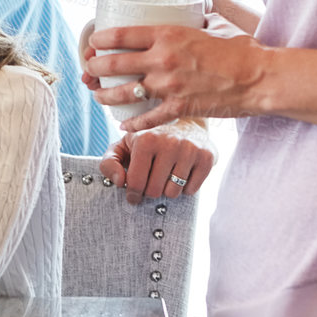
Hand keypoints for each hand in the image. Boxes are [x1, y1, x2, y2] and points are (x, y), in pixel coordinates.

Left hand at [88, 14, 266, 131]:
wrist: (259, 77)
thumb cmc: (241, 50)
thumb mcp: (213, 26)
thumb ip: (195, 23)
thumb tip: (193, 17)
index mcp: (169, 34)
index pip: (121, 35)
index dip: (100, 41)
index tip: (93, 45)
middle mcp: (163, 59)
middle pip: (114, 64)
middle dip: (95, 69)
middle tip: (90, 71)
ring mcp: (169, 86)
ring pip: (123, 93)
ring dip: (105, 96)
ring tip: (98, 96)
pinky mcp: (179, 108)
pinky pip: (147, 119)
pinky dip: (132, 123)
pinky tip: (124, 124)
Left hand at [100, 120, 214, 204]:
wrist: (186, 122)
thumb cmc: (149, 139)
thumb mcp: (124, 146)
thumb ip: (109, 163)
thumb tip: (120, 181)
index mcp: (145, 139)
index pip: (134, 183)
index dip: (132, 193)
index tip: (133, 193)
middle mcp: (169, 143)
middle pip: (154, 191)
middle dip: (150, 190)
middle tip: (152, 180)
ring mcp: (190, 150)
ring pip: (173, 193)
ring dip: (168, 189)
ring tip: (167, 174)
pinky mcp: (207, 157)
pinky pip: (191, 190)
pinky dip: (185, 188)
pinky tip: (182, 173)